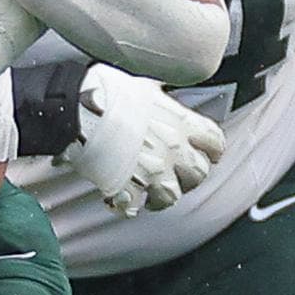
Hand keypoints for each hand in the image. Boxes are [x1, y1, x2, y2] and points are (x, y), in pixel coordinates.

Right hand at [65, 64, 225, 215]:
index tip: (207, 153)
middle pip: (198, 174)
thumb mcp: (145, 87)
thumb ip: (161, 99)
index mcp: (182, 122)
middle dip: (187, 176)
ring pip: (172, 197)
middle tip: (174, 172)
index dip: (211, 150)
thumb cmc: (107, 91)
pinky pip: (135, 207)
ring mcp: (153, 173)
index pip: (215, 143)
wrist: (78, 107)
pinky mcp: (129, 189)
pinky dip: (129, 205)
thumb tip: (161, 96)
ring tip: (148, 190)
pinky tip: (122, 197)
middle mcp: (174, 150)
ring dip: (160, 195)